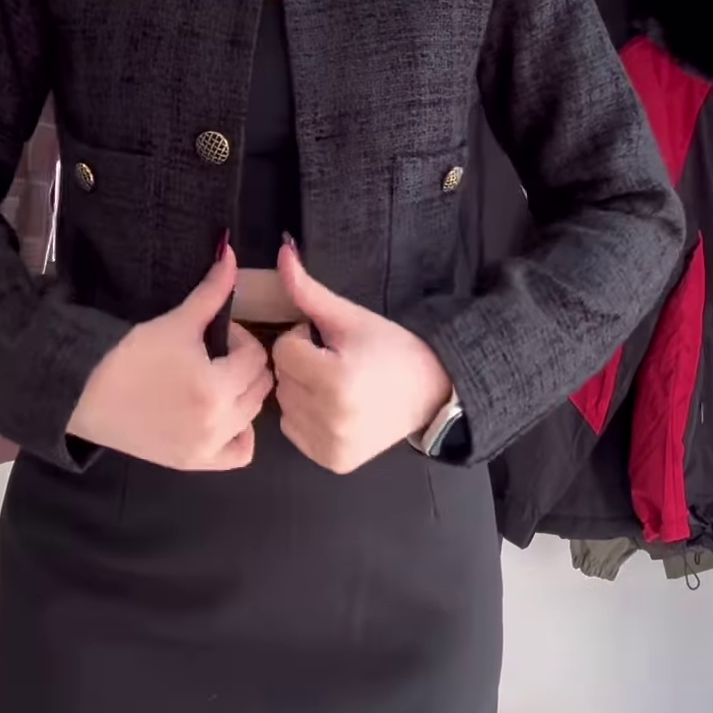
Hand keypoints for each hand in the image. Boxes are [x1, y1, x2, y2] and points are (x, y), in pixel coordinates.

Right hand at [67, 242, 273, 469]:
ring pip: (253, 417)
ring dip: (244, 393)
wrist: (84, 393)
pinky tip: (225, 417)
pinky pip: (239, 454)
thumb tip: (231, 251)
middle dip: (244, 364)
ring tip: (218, 379)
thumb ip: (211, 291)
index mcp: (215, 387)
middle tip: (218, 353)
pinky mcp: (192, 462)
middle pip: (259, 388)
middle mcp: (217, 423)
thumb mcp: (175, 322)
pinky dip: (240, 435)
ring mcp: (206, 448)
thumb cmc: (128, 355)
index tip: (217, 332)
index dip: (239, 337)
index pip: (255, 357)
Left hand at [271, 239, 453, 472]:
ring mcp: (332, 446)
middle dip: (301, 364)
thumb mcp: (351, 317)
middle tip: (335, 362)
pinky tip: (334, 409)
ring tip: (335, 384)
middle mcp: (332, 419)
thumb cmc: (391, 349)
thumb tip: (281, 250)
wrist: (431, 391)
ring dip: (301, 390)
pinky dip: (306, 418)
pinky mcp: (334, 462)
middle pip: (282, 378)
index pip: (284, 350)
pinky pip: (294, 430)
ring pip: (285, 404)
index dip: (304, 338)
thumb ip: (309, 291)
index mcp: (336, 381)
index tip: (330, 342)